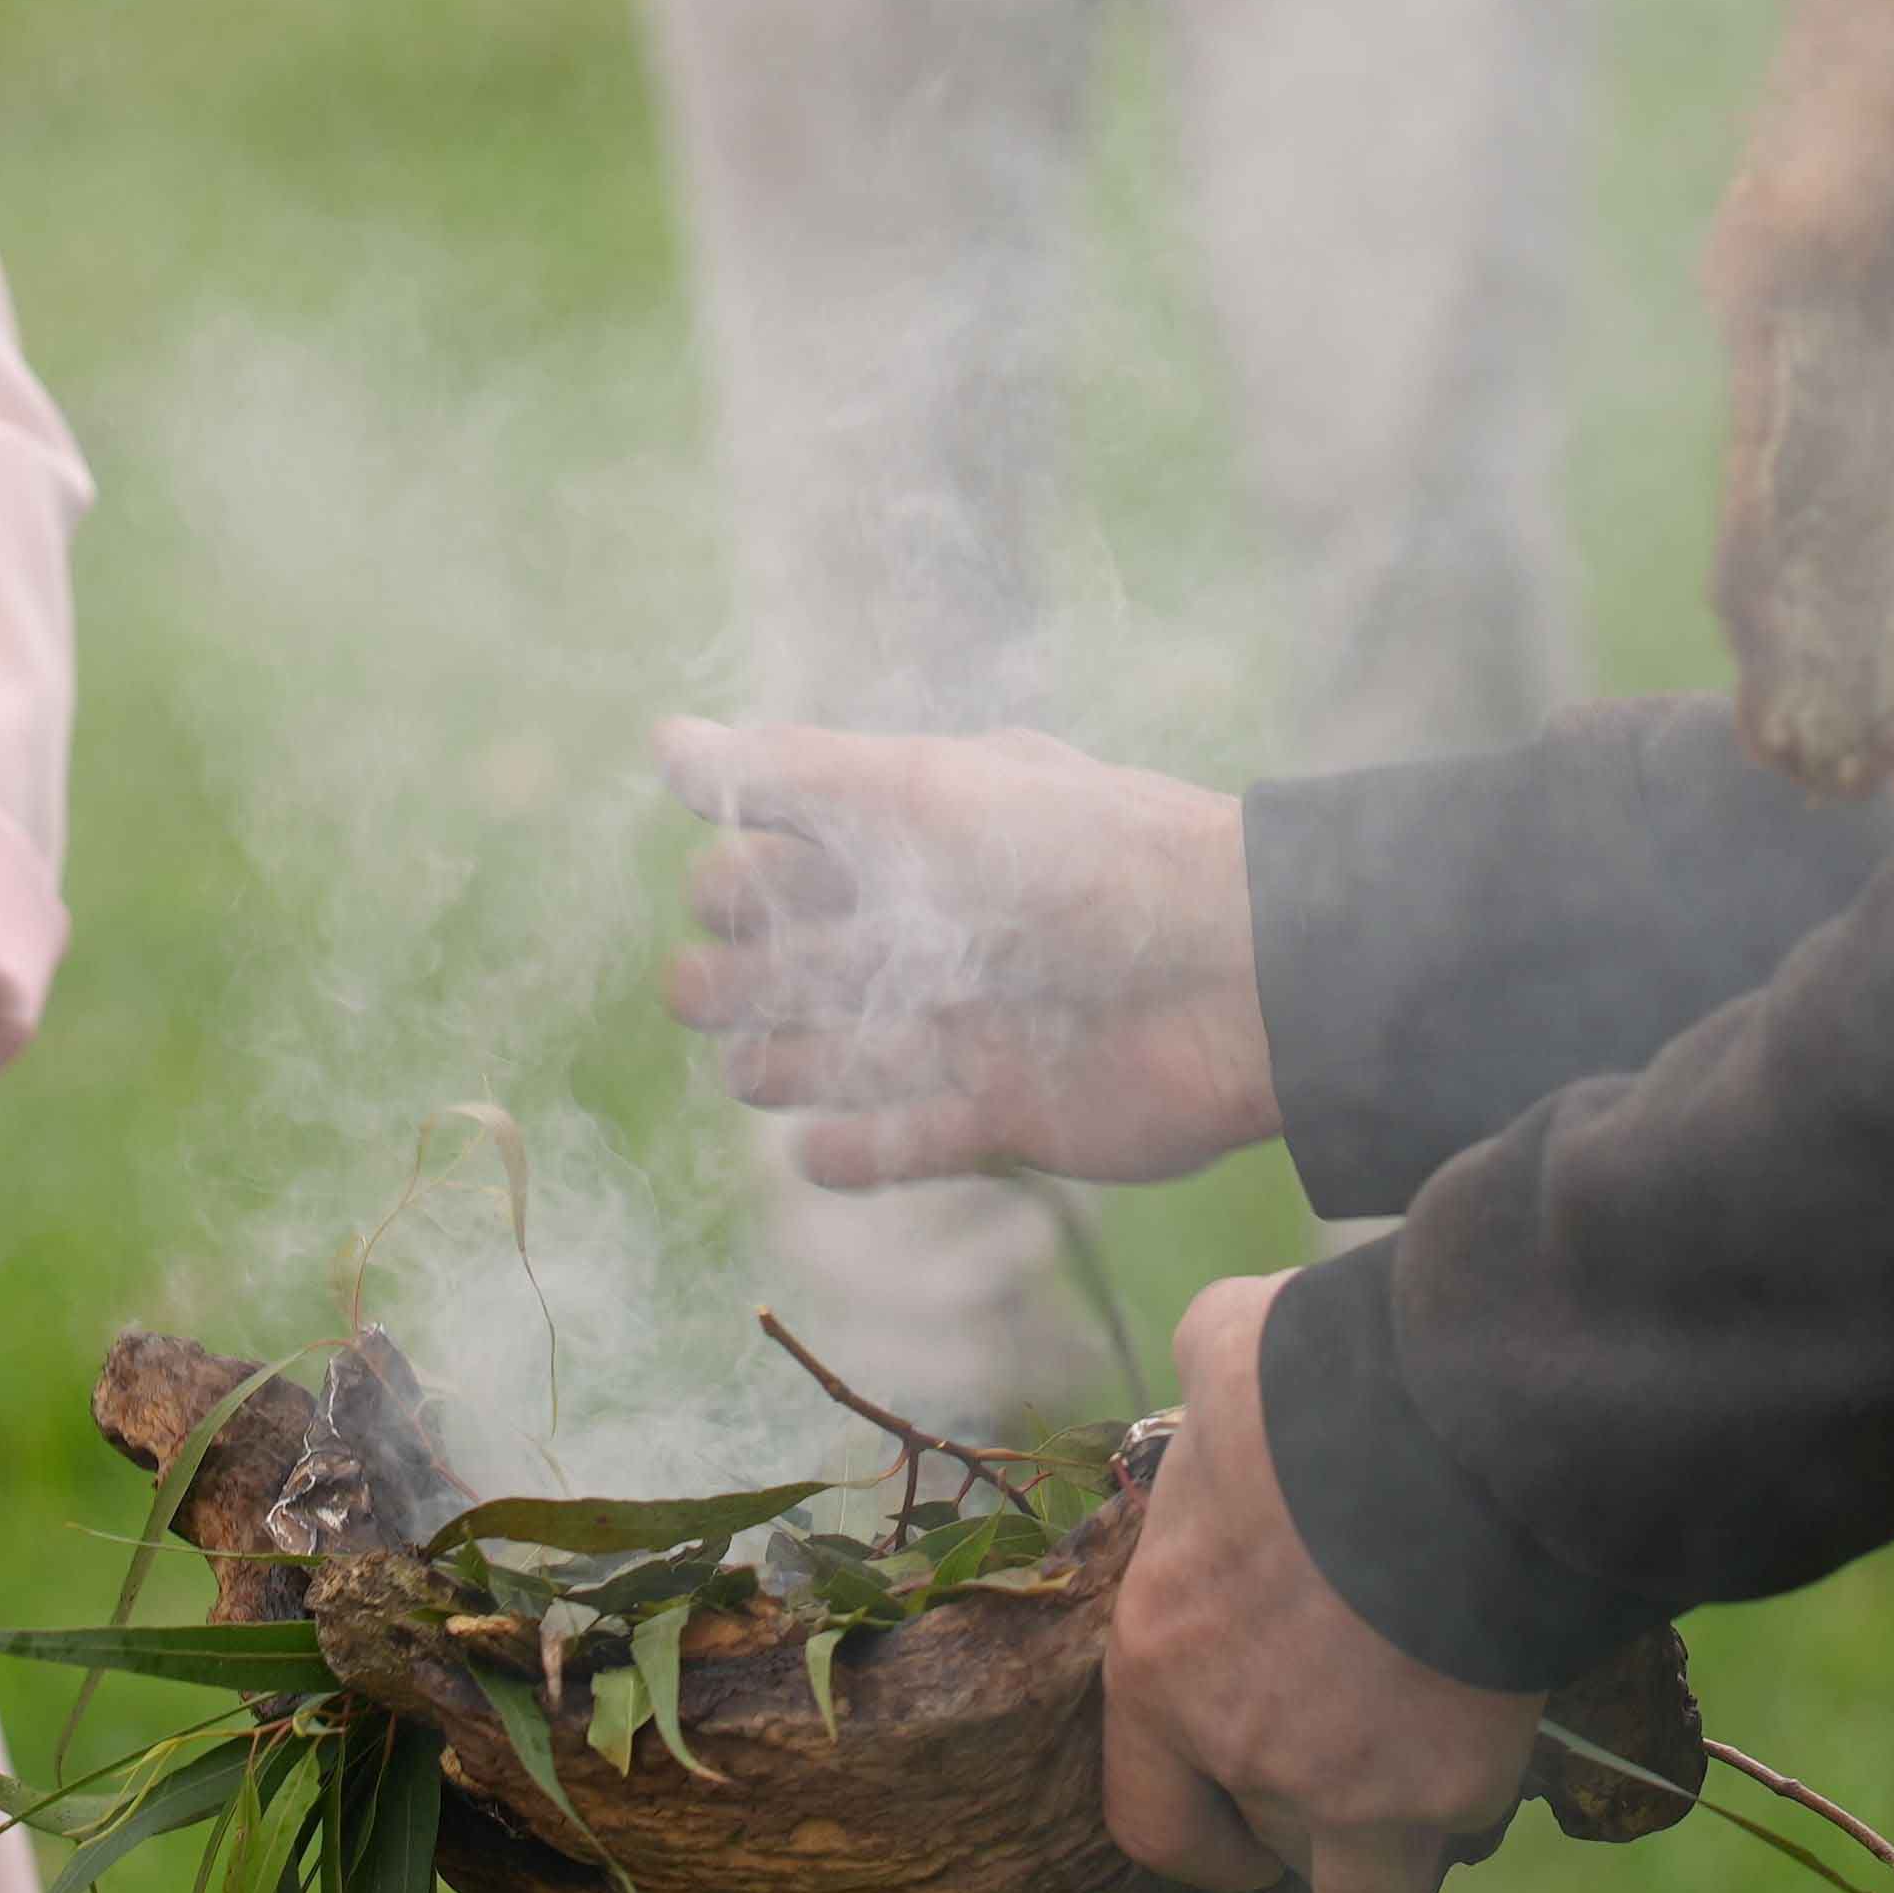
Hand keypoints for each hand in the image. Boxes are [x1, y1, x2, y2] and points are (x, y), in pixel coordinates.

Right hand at [656, 718, 1279, 1186]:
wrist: (1231, 976)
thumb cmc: (1072, 861)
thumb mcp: (922, 795)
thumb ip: (791, 773)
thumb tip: (662, 740)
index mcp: (932, 833)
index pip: (808, 850)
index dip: (749, 868)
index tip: (709, 886)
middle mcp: (950, 927)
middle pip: (818, 957)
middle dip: (749, 974)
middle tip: (692, 990)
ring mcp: (978, 1023)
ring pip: (856, 1051)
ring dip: (792, 1061)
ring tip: (744, 1067)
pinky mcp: (1013, 1113)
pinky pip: (918, 1140)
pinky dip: (863, 1151)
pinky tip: (811, 1152)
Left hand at [1100, 1275, 1547, 1892]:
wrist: (1452, 1426)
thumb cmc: (1317, 1382)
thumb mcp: (1221, 1363)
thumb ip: (1209, 1404)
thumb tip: (1223, 1372)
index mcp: (1158, 1663)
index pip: (1152, 1823)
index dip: (1203, 1832)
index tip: (1241, 1815)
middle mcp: (1240, 1749)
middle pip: (1275, 1846)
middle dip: (1314, 1805)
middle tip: (1359, 1735)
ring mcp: (1348, 1783)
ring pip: (1373, 1887)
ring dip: (1394, 1836)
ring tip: (1429, 1754)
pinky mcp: (1451, 1785)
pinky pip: (1463, 1825)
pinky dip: (1477, 1788)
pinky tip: (1497, 1711)